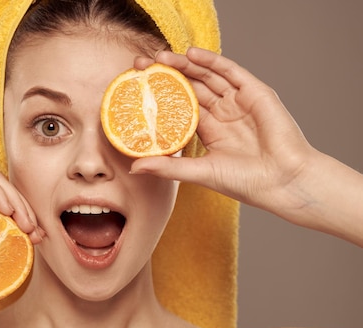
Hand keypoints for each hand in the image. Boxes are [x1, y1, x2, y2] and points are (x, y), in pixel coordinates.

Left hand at [131, 48, 316, 216]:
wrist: (284, 182)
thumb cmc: (246, 182)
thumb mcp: (199, 172)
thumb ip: (168, 167)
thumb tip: (134, 168)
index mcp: (210, 131)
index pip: (180, 106)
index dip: (159, 96)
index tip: (137, 88)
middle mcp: (223, 114)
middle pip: (190, 87)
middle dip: (166, 75)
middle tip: (141, 65)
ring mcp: (239, 102)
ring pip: (207, 77)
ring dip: (185, 65)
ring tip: (161, 57)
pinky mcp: (256, 93)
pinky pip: (231, 72)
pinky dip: (212, 61)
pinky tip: (191, 54)